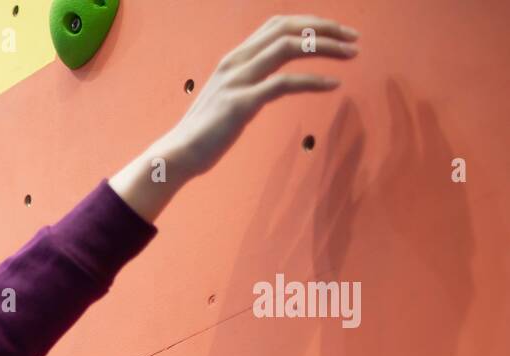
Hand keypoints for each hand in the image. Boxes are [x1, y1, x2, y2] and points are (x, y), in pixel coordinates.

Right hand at [110, 15, 358, 221]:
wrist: (177, 156)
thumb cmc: (204, 134)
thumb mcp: (227, 99)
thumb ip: (248, 84)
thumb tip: (272, 82)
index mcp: (234, 58)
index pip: (277, 24)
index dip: (310, 22)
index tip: (337, 32)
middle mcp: (236, 62)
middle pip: (287, 28)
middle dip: (325, 28)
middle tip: (354, 38)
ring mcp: (238, 81)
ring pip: (289, 47)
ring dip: (326, 47)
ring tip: (352, 55)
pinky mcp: (241, 104)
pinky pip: (285, 83)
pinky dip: (313, 80)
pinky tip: (333, 85)